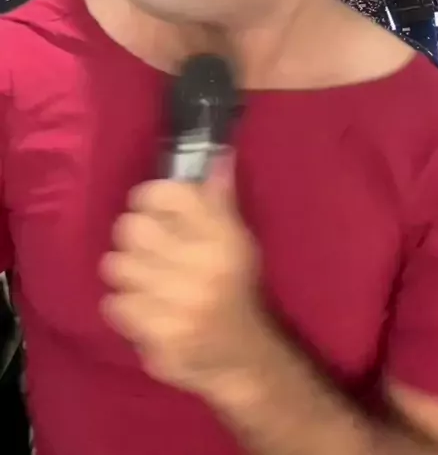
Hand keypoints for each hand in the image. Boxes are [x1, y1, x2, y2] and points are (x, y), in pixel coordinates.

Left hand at [100, 151, 265, 394]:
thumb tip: (220, 154)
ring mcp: (180, 302)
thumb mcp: (238, 242)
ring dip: (125, 273)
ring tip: (142, 280)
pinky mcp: (160, 335)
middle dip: (132, 238)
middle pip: (130, 228)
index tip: (151, 211)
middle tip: (144, 249)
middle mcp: (202, 264)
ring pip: (116, 266)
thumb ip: (221, 200)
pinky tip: (142, 308)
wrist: (244, 360)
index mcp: (222, 235)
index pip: (165, 194)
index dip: (148, 199)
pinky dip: (123, 306)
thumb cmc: (236, 291)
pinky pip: (115, 304)